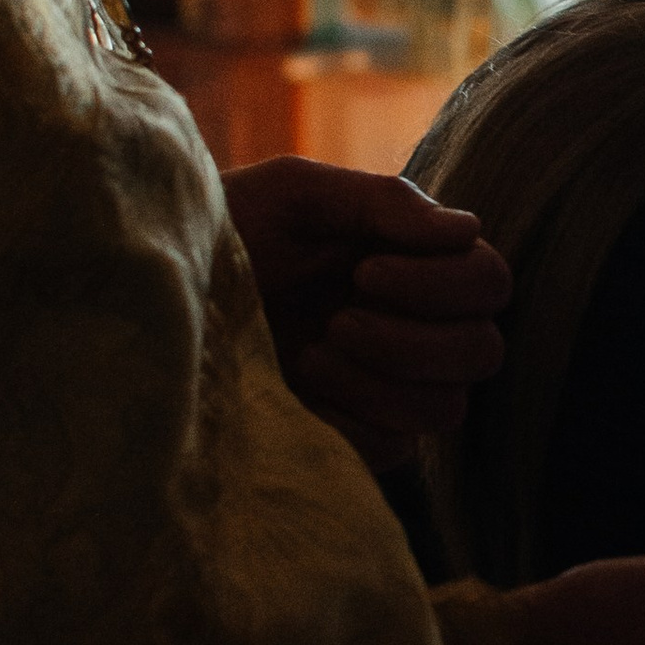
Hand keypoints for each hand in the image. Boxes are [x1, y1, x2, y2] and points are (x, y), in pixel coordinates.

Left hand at [223, 157, 508, 472]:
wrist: (154, 295)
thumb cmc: (223, 229)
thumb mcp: (296, 195)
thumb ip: (384, 202)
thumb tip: (468, 229)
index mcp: (412, 264)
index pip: (490, 283)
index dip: (444, 284)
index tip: (365, 270)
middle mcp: (413, 328)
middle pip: (483, 352)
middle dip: (414, 338)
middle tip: (338, 318)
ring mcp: (385, 389)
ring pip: (448, 407)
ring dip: (384, 380)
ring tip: (312, 352)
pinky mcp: (352, 437)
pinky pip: (396, 450)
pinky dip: (353, 421)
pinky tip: (301, 392)